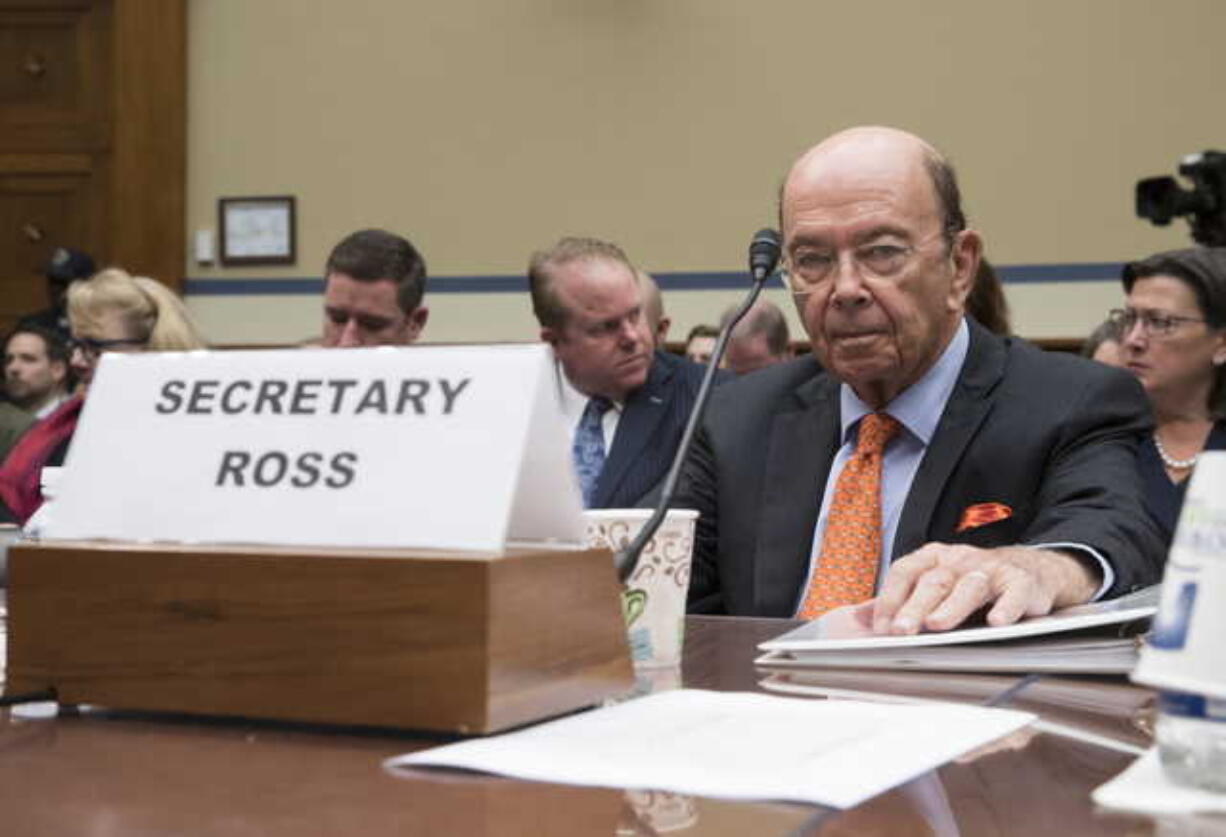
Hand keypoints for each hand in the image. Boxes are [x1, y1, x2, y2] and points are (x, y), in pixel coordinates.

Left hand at [871, 544, 1099, 634]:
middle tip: (900, 631)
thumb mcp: (934, 583)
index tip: (880, 627)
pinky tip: (996, 623)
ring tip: (936, 626)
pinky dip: (1006, 607)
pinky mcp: (1022, 582)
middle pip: (934, 581)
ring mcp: (992, 569)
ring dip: (951, 606)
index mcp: (933, 557)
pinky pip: (1014, 593)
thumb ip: (900, 600)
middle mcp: (960, 559)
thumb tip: (860, 619)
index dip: (890, 598)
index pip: (904, 572)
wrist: (1031, 570)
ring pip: (969, 586)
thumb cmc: (971, 581)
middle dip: (914, 606)